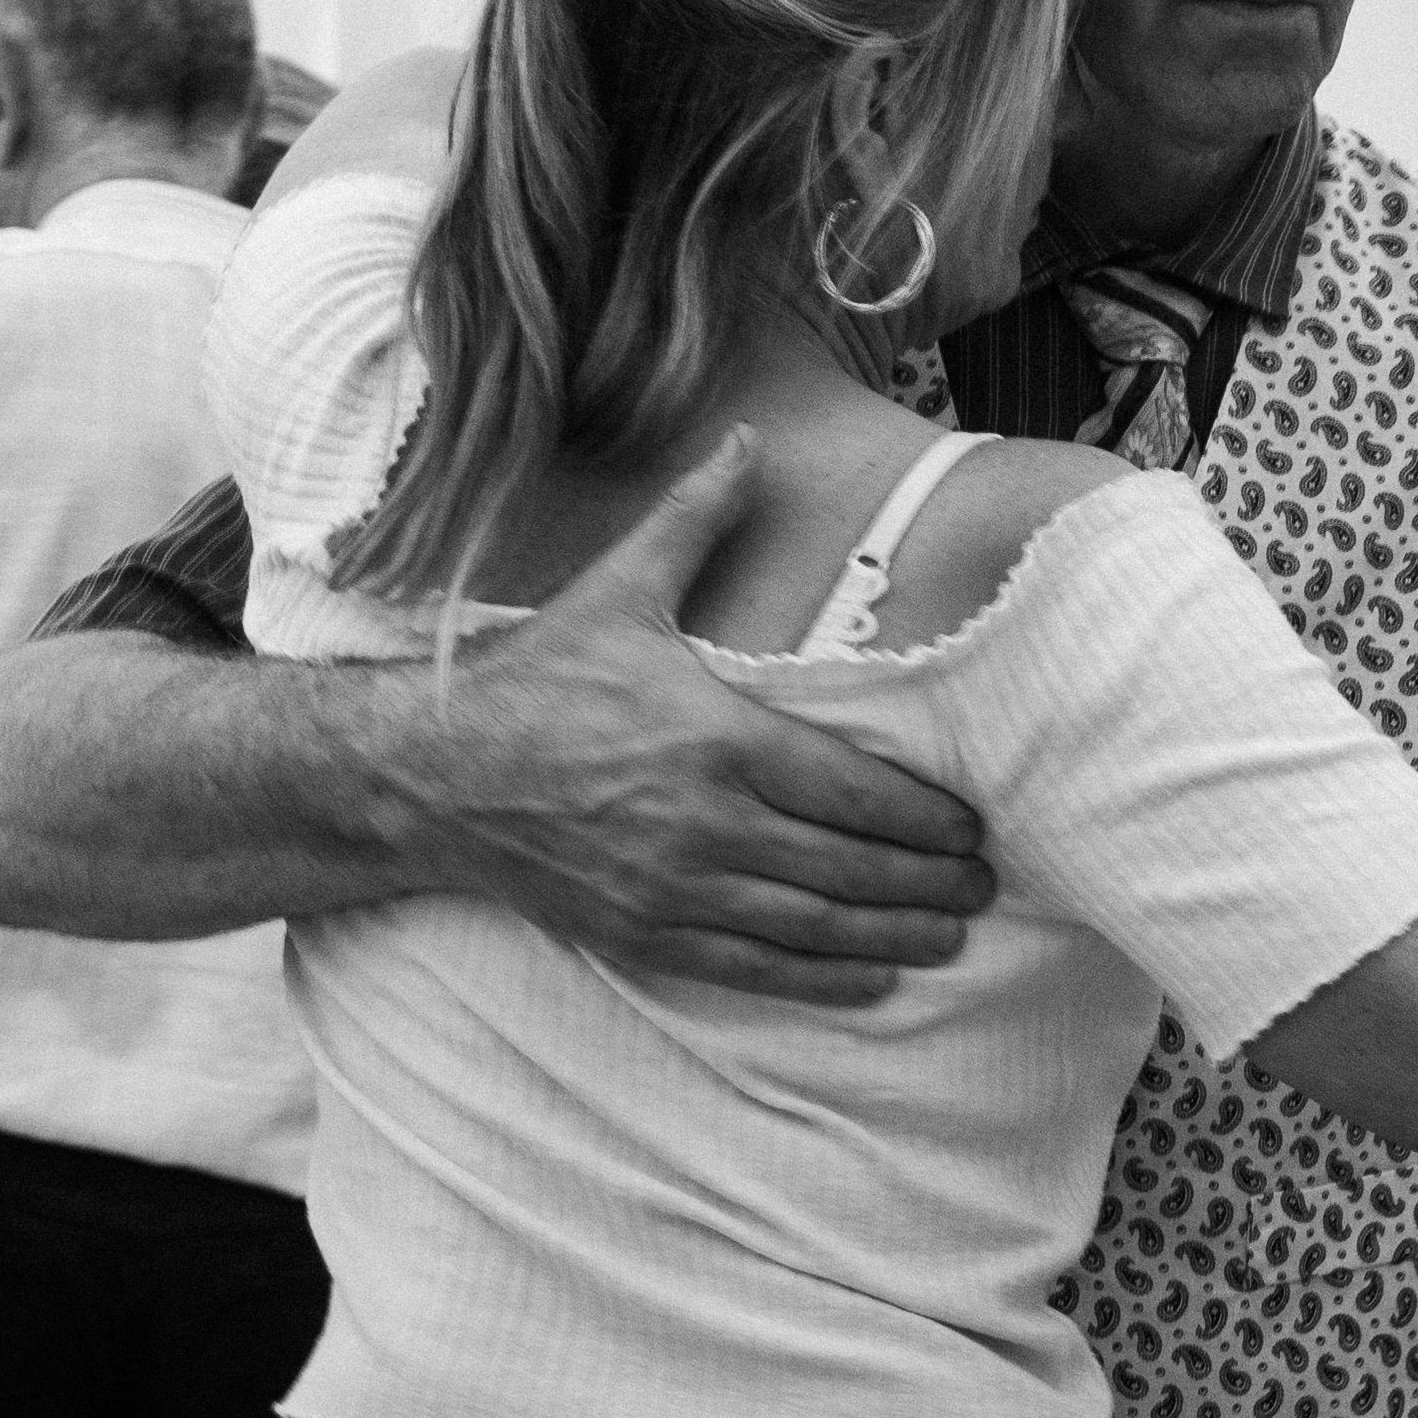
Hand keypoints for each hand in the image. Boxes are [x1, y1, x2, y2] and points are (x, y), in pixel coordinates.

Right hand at [433, 427, 996, 1000]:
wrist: (432, 773)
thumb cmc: (535, 678)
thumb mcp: (619, 588)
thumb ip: (697, 517)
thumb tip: (748, 437)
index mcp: (716, 735)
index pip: (852, 791)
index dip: (925, 820)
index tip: (972, 828)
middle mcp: (705, 822)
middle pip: (850, 866)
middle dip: (928, 884)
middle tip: (985, 887)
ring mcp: (674, 888)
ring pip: (813, 926)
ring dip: (894, 937)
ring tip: (952, 936)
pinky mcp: (644, 935)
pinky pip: (754, 970)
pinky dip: (822, 980)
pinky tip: (873, 979)